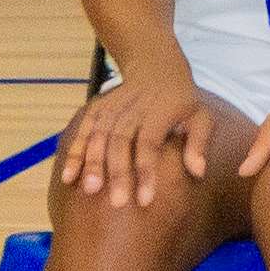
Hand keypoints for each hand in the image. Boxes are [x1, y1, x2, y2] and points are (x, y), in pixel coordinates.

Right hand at [57, 66, 221, 210]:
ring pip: (98, 137)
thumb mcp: (200, 115)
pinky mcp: (96, 109)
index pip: (150, 145)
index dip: (147, 172)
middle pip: (121, 143)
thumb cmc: (182, 101)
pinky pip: (81, 132)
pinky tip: (69, 177)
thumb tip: (199, 172)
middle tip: (117, 203)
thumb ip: (199, 143)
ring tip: (90, 191)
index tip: (145, 200)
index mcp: (159, 113)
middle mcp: (132, 110)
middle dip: (117, 174)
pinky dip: (73, 153)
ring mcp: (111, 109)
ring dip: (92, 164)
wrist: (156, 67)